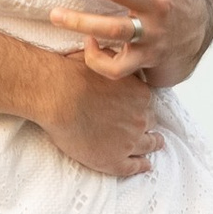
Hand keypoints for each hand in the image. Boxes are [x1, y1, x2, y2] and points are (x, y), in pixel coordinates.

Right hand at [29, 50, 163, 178]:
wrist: (58, 97)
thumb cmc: (73, 75)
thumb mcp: (97, 57)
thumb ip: (109, 57)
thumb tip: (106, 48)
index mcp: (139, 95)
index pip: (147, 102)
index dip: (142, 105)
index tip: (140, 108)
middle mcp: (139, 118)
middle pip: (149, 123)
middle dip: (147, 124)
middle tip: (149, 127)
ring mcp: (129, 141)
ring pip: (147, 146)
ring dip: (151, 145)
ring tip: (154, 145)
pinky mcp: (114, 159)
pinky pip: (133, 166)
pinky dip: (141, 166)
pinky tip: (144, 166)